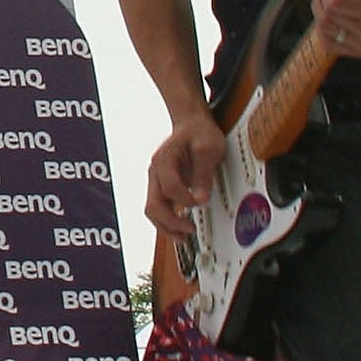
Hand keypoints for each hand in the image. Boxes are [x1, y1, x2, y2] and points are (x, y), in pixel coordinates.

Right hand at [146, 105, 226, 239]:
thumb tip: (201, 198)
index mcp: (164, 161)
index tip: (202, 201)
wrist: (192, 124)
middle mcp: (156, 173)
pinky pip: (159, 208)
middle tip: (189, 231)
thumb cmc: (199, 133)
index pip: (170, 187)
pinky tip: (180, 227)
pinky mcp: (163, 187)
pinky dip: (167, 221)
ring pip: (152, 210)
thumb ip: (204, 173)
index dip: (186, 198)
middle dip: (170, 222)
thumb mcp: (208, 148)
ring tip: (183, 236)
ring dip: (166, 226)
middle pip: (153, 205)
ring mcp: (157, 180)